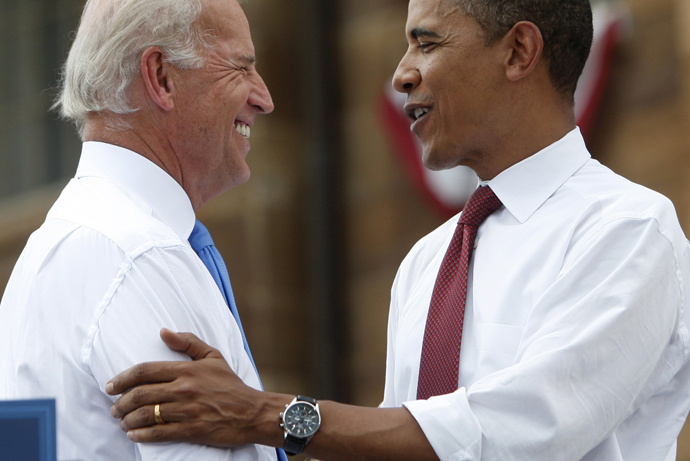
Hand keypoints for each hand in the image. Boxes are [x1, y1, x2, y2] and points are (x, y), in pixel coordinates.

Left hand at [106, 328, 277, 446]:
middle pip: (140, 394)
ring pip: (146, 414)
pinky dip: (141, 435)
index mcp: (186, 369)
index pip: (145, 371)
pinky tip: (133, 435)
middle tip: (114, 408)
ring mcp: (186, 410)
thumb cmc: (230, 384)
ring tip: (122, 422)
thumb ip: (188, 342)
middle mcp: (183, 388)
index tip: (110, 386)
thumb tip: (163, 332)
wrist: (251, 411)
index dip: (122, 378)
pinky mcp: (191, 430)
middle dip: (120, 402)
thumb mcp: (212, 356)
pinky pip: (159, 433)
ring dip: (128, 420)